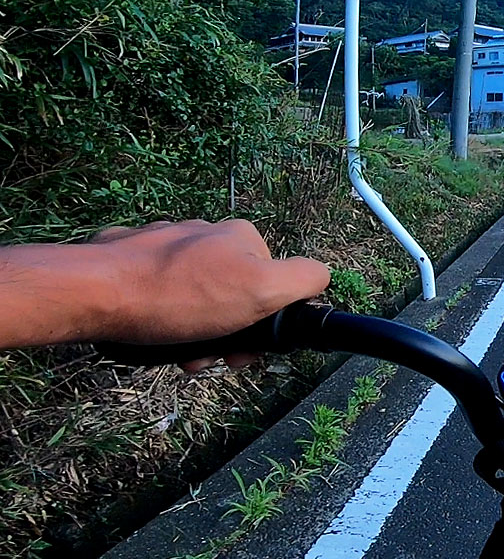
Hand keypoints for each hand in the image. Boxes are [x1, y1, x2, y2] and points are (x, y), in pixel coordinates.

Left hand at [89, 220, 329, 367]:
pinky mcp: (128, 258)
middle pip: (232, 292)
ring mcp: (164, 243)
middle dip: (225, 332)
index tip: (242, 348)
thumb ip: (303, 278)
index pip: (273, 282)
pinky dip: (159, 317)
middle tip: (206, 358)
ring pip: (194, 296)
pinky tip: (150, 332)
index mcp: (241, 237)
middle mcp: (205, 233)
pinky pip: (157, 292)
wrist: (94, 295)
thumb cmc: (177, 297)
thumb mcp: (262, 290)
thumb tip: (321, 276)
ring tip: (177, 352)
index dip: (263, 322)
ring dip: (192, 332)